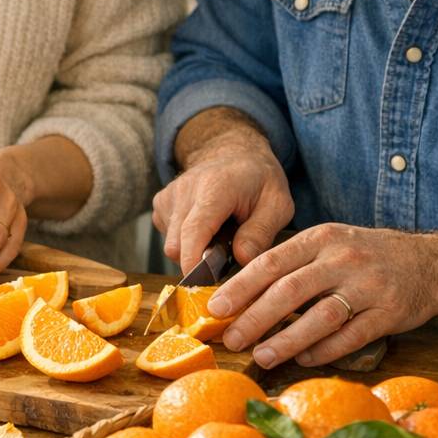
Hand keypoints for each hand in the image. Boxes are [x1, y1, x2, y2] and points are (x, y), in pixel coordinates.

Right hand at [154, 124, 293, 269]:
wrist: (234, 154)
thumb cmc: (259, 182)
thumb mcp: (277, 205)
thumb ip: (261, 233)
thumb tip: (242, 260)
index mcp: (216, 188)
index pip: (194, 230)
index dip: (193, 261)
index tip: (202, 283)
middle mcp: (184, 190)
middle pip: (177, 244)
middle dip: (197, 261)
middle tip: (226, 256)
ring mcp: (168, 196)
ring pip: (171, 244)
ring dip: (192, 250)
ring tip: (218, 237)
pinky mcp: (160, 203)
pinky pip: (167, 236)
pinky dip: (185, 241)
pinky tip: (205, 228)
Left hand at [210, 225, 437, 367]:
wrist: (427, 263)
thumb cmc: (361, 257)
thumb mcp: (325, 245)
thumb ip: (288, 264)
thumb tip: (237, 295)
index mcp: (319, 240)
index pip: (270, 263)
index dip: (240, 288)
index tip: (215, 309)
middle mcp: (342, 260)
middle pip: (289, 291)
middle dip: (255, 318)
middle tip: (232, 340)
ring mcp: (368, 286)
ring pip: (320, 317)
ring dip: (286, 340)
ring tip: (261, 355)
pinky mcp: (389, 313)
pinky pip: (351, 336)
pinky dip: (324, 351)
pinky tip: (303, 360)